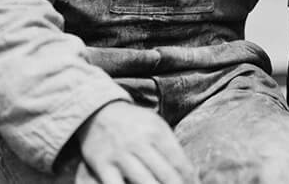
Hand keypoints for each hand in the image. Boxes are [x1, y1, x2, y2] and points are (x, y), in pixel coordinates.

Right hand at [75, 101, 196, 183]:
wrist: (98, 110)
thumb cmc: (134, 123)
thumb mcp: (155, 126)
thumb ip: (170, 147)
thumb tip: (189, 173)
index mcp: (157, 131)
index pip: (179, 162)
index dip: (190, 179)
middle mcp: (140, 142)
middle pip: (165, 175)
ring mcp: (120, 154)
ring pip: (144, 182)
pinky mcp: (102, 164)